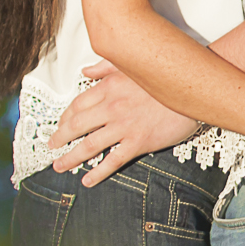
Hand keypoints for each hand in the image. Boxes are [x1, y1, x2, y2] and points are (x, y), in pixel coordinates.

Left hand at [48, 61, 200, 186]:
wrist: (194, 91)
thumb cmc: (164, 78)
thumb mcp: (132, 66)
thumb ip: (105, 68)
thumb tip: (85, 71)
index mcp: (108, 88)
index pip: (77, 105)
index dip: (64, 118)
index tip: (59, 125)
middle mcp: (111, 108)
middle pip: (76, 126)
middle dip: (59, 138)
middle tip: (50, 146)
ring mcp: (123, 126)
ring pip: (89, 145)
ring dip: (70, 158)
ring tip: (59, 166)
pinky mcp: (138, 142)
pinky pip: (113, 160)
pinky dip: (98, 172)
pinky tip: (87, 179)